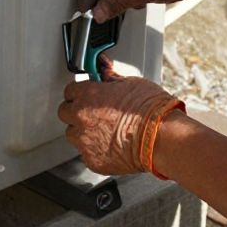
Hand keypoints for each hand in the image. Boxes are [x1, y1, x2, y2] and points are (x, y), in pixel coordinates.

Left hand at [57, 58, 180, 174]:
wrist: (162, 138)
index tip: (86, 95)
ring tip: (104, 131)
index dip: (79, 93)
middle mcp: (82, 117)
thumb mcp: (131, 82)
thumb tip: (103, 65)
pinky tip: (111, 145)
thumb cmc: (151, 110)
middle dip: (76, 111)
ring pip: (73, 135)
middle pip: (65, 113)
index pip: (70, 91)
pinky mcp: (92, 161)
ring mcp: (85, 141)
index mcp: (89, 95)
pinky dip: (95, 150)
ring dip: (83, 132)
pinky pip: (86, 153)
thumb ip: (110, 76)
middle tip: (93, 112)